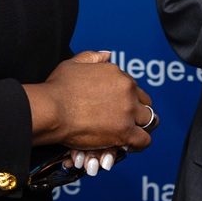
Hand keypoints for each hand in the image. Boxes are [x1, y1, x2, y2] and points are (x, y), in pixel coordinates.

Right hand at [25, 49, 155, 150]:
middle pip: (145, 103)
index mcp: (118, 74)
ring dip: (141, 128)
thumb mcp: (74, 63)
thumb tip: (107, 54)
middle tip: (126, 122)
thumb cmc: (58, 88)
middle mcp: (127, 90)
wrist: (51, 109)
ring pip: (150, 121)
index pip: (133, 88)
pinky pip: (143, 140)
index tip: (118, 108)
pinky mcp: (124, 131)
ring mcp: (127, 111)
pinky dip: (138, 145)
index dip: (127, 99)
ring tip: (130, 135)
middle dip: (138, 112)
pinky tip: (127, 146)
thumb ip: (93, 57)